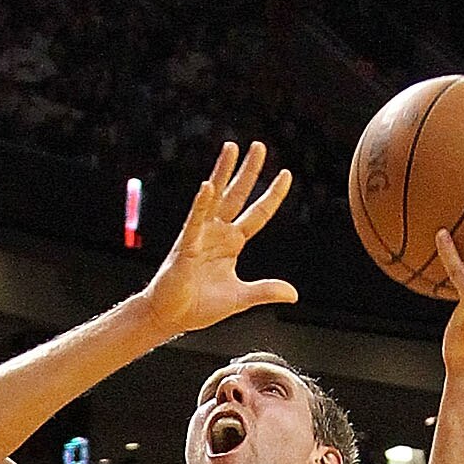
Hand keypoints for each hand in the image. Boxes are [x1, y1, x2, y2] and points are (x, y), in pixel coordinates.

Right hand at [140, 140, 298, 339]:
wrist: (170, 317)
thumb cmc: (199, 306)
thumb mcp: (240, 297)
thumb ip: (265, 291)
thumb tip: (293, 294)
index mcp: (231, 243)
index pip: (257, 214)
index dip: (272, 195)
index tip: (286, 174)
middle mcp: (217, 233)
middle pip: (237, 196)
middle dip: (249, 171)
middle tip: (259, 146)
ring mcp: (200, 235)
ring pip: (215, 197)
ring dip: (223, 172)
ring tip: (231, 148)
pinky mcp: (186, 245)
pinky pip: (195, 221)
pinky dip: (201, 204)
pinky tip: (208, 186)